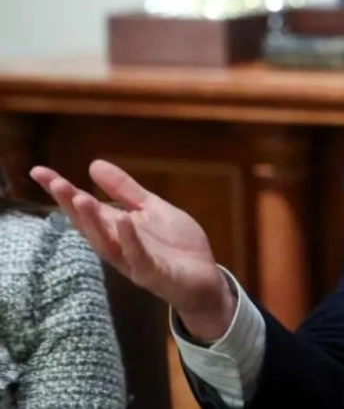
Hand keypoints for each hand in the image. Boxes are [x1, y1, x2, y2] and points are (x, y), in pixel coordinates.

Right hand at [29, 160, 235, 341]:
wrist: (206, 278)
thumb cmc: (175, 245)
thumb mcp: (152, 209)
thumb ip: (125, 190)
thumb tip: (93, 164)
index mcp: (116, 228)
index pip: (84, 208)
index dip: (62, 191)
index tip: (38, 171)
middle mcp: (118, 246)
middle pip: (88, 225)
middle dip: (71, 205)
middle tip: (54, 182)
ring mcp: (134, 262)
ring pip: (106, 243)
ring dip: (93, 222)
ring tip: (81, 198)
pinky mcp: (154, 274)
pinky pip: (139, 257)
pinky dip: (130, 240)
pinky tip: (124, 221)